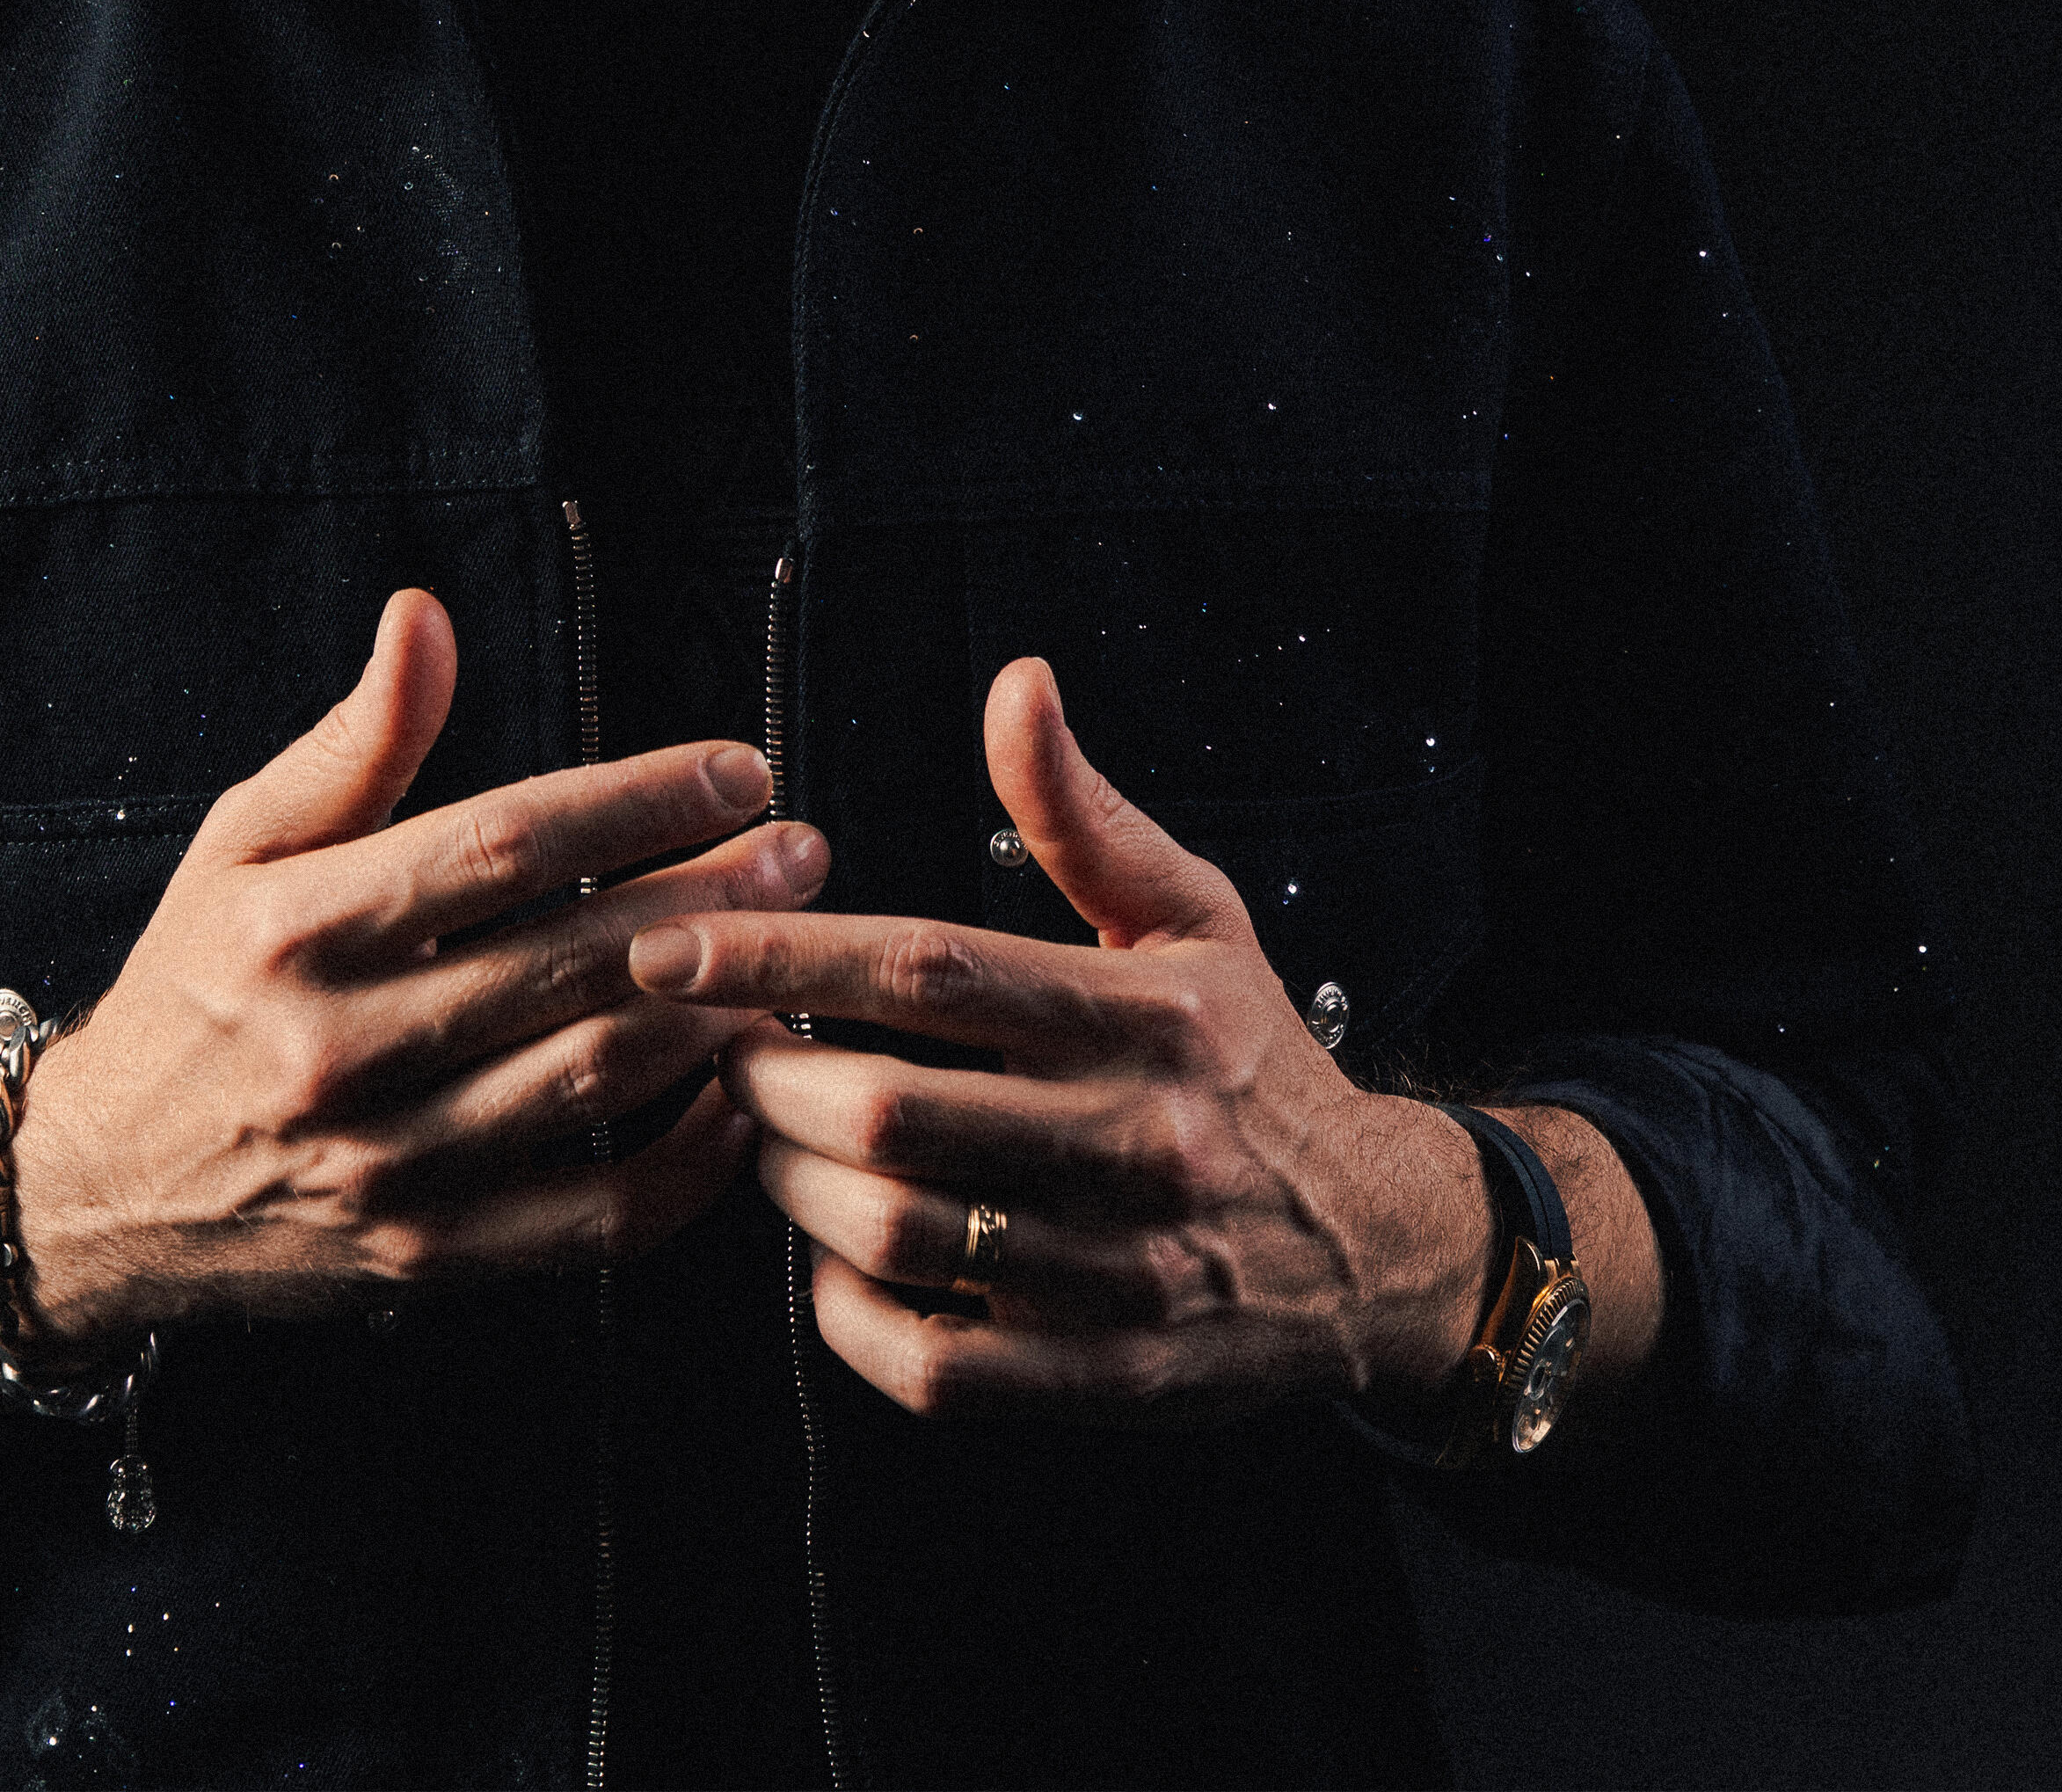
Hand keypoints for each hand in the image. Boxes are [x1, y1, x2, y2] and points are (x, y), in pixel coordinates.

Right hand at [10, 588, 826, 1346]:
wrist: (100, 1191)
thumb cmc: (196, 985)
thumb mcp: (244, 842)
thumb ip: (357, 740)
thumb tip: (425, 614)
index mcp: (295, 930)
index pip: (503, 844)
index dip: (636, 799)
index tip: (737, 767)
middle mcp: (341, 1050)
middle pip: (570, 960)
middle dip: (710, 897)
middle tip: (804, 849)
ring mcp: (389, 1168)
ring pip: (595, 1081)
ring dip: (715, 1012)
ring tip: (795, 952)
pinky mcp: (427, 1262)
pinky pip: (595, 1220)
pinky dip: (689, 1162)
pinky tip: (739, 1094)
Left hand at [624, 656, 1496, 1426]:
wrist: (1386, 1250)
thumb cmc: (1250, 1062)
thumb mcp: (1190, 917)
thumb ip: (1081, 812)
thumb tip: (1016, 683)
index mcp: (1145, 1014)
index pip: (928, 970)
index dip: (783, 956)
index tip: (675, 946)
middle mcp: (1136, 1141)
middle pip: (889, 1112)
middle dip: (767, 1082)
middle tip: (729, 1055)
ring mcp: (1123, 1272)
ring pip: (898, 1234)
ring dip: (793, 1189)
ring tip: (770, 1144)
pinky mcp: (1111, 1380)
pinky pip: (936, 1367)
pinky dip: (850, 1317)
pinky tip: (831, 1263)